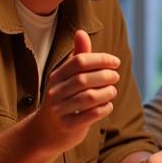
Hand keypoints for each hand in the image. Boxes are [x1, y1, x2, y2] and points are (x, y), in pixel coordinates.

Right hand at [30, 30, 119, 154]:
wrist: (45, 131)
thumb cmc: (63, 98)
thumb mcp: (67, 77)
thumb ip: (78, 56)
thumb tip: (82, 32)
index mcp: (56, 76)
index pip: (79, 61)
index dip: (100, 59)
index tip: (115, 62)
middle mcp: (55, 92)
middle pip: (84, 79)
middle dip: (105, 76)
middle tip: (116, 76)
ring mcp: (59, 110)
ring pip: (88, 98)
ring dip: (106, 93)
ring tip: (112, 91)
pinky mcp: (67, 126)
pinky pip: (89, 116)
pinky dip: (103, 109)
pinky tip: (107, 106)